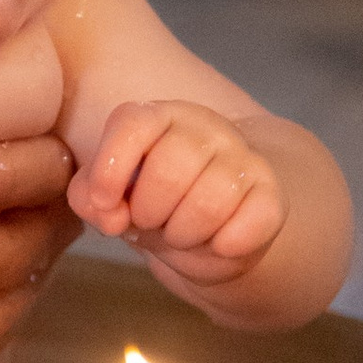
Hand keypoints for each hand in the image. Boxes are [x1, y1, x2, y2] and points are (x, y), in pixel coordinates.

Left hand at [69, 101, 286, 294]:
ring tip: (181, 235)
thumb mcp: (110, 200)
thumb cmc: (152, 202)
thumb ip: (91, 199)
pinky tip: (218, 245)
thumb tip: (112, 214)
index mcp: (158, 117)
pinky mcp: (271, 194)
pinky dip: (228, 245)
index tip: (107, 205)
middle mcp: (203, 127)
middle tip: (152, 223)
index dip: (112, 167)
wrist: (210, 227)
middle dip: (150, 213)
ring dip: (185, 235)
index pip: (134, 123)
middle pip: (170, 169)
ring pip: (211, 201)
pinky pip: (254, 221)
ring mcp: (242, 157)